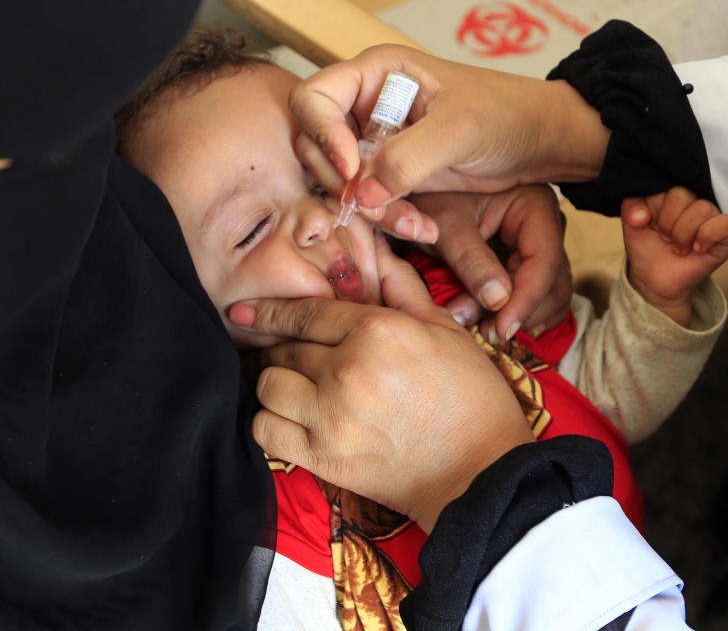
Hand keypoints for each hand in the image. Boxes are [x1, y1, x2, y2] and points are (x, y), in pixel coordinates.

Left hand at [232, 235, 534, 531]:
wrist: (481, 472)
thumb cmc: (471, 398)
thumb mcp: (446, 331)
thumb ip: (404, 290)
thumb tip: (377, 255)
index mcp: (377, 330)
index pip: (305, 313)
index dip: (271, 312)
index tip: (247, 312)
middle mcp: (346, 368)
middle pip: (284, 349)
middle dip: (280, 348)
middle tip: (283, 354)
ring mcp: (330, 414)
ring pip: (268, 386)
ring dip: (276, 384)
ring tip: (292, 387)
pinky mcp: (323, 457)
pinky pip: (266, 430)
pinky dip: (270, 421)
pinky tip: (289, 419)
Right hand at [289, 44, 609, 210]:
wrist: (540, 142)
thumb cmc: (507, 115)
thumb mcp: (459, 130)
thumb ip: (407, 158)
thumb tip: (360, 191)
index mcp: (376, 73)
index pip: (314, 98)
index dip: (322, 134)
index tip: (351, 167)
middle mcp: (367, 105)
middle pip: (316, 146)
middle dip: (345, 183)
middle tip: (377, 206)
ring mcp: (376, 142)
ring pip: (340, 181)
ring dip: (369, 210)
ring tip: (416, 224)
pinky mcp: (390, 174)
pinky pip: (367, 201)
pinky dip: (387, 220)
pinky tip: (423, 227)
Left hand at [409, 185, 570, 340]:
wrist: (415, 195)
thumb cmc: (430, 197)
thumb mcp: (446, 224)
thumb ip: (471, 260)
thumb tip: (498, 302)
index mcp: (533, 205)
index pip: (544, 260)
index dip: (526, 299)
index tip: (501, 328)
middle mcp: (543, 227)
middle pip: (552, 282)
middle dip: (521, 312)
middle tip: (485, 332)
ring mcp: (536, 247)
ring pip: (548, 294)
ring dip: (520, 318)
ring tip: (483, 331)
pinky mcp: (522, 264)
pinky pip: (535, 296)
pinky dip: (519, 315)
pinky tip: (500, 328)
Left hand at [621, 187, 727, 326]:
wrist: (654, 280)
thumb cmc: (647, 248)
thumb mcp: (630, 223)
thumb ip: (631, 206)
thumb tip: (641, 215)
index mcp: (672, 192)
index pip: (663, 184)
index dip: (652, 209)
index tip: (650, 224)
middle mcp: (695, 199)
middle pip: (681, 194)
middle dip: (666, 222)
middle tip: (665, 237)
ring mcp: (712, 216)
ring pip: (702, 208)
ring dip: (682, 234)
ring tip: (678, 247)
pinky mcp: (727, 234)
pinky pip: (723, 223)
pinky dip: (705, 237)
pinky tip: (696, 249)